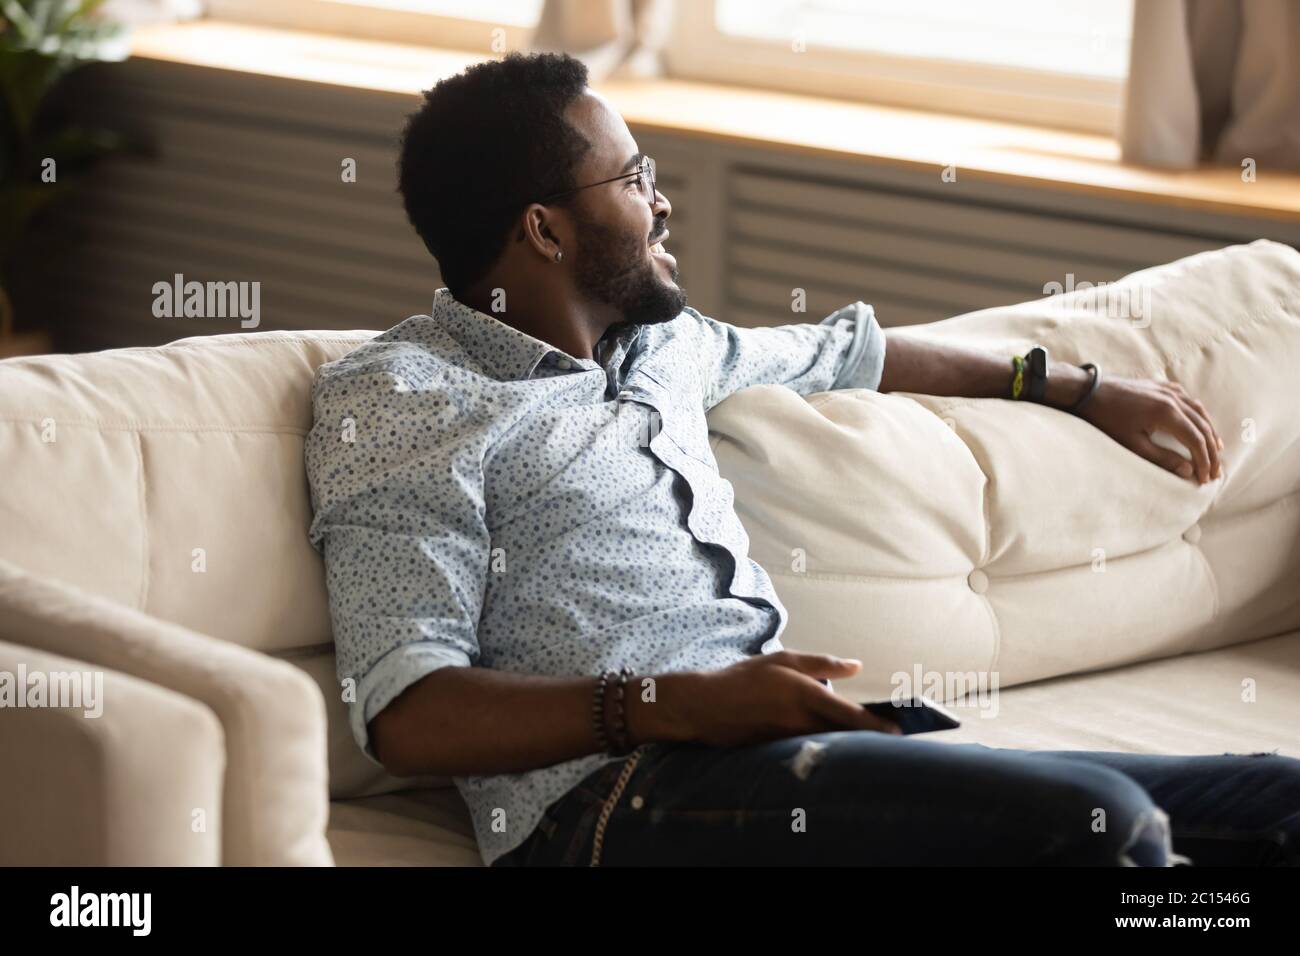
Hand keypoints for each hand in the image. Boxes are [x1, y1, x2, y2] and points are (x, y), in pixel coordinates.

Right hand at [670, 651, 901, 747]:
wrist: (706, 706)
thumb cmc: (745, 678)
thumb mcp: (783, 660)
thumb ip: (822, 663)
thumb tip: (856, 666)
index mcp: (805, 694)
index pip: (849, 715)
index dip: (876, 725)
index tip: (897, 732)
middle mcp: (800, 720)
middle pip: (844, 735)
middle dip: (867, 738)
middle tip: (889, 738)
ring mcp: (790, 740)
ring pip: (829, 744)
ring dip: (848, 744)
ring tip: (864, 740)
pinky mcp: (779, 752)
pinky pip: (810, 750)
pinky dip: (825, 748)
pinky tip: (832, 746)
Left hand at [1077, 376, 1223, 483]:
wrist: (1086, 391)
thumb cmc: (1105, 420)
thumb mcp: (1132, 444)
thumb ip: (1162, 458)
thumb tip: (1188, 471)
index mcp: (1168, 413)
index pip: (1196, 440)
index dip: (1204, 461)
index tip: (1206, 479)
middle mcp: (1173, 398)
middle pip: (1203, 426)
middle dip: (1212, 451)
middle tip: (1217, 471)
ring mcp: (1167, 389)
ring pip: (1199, 411)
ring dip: (1209, 431)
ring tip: (1216, 450)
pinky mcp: (1160, 386)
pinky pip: (1188, 399)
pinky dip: (1198, 414)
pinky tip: (1199, 422)